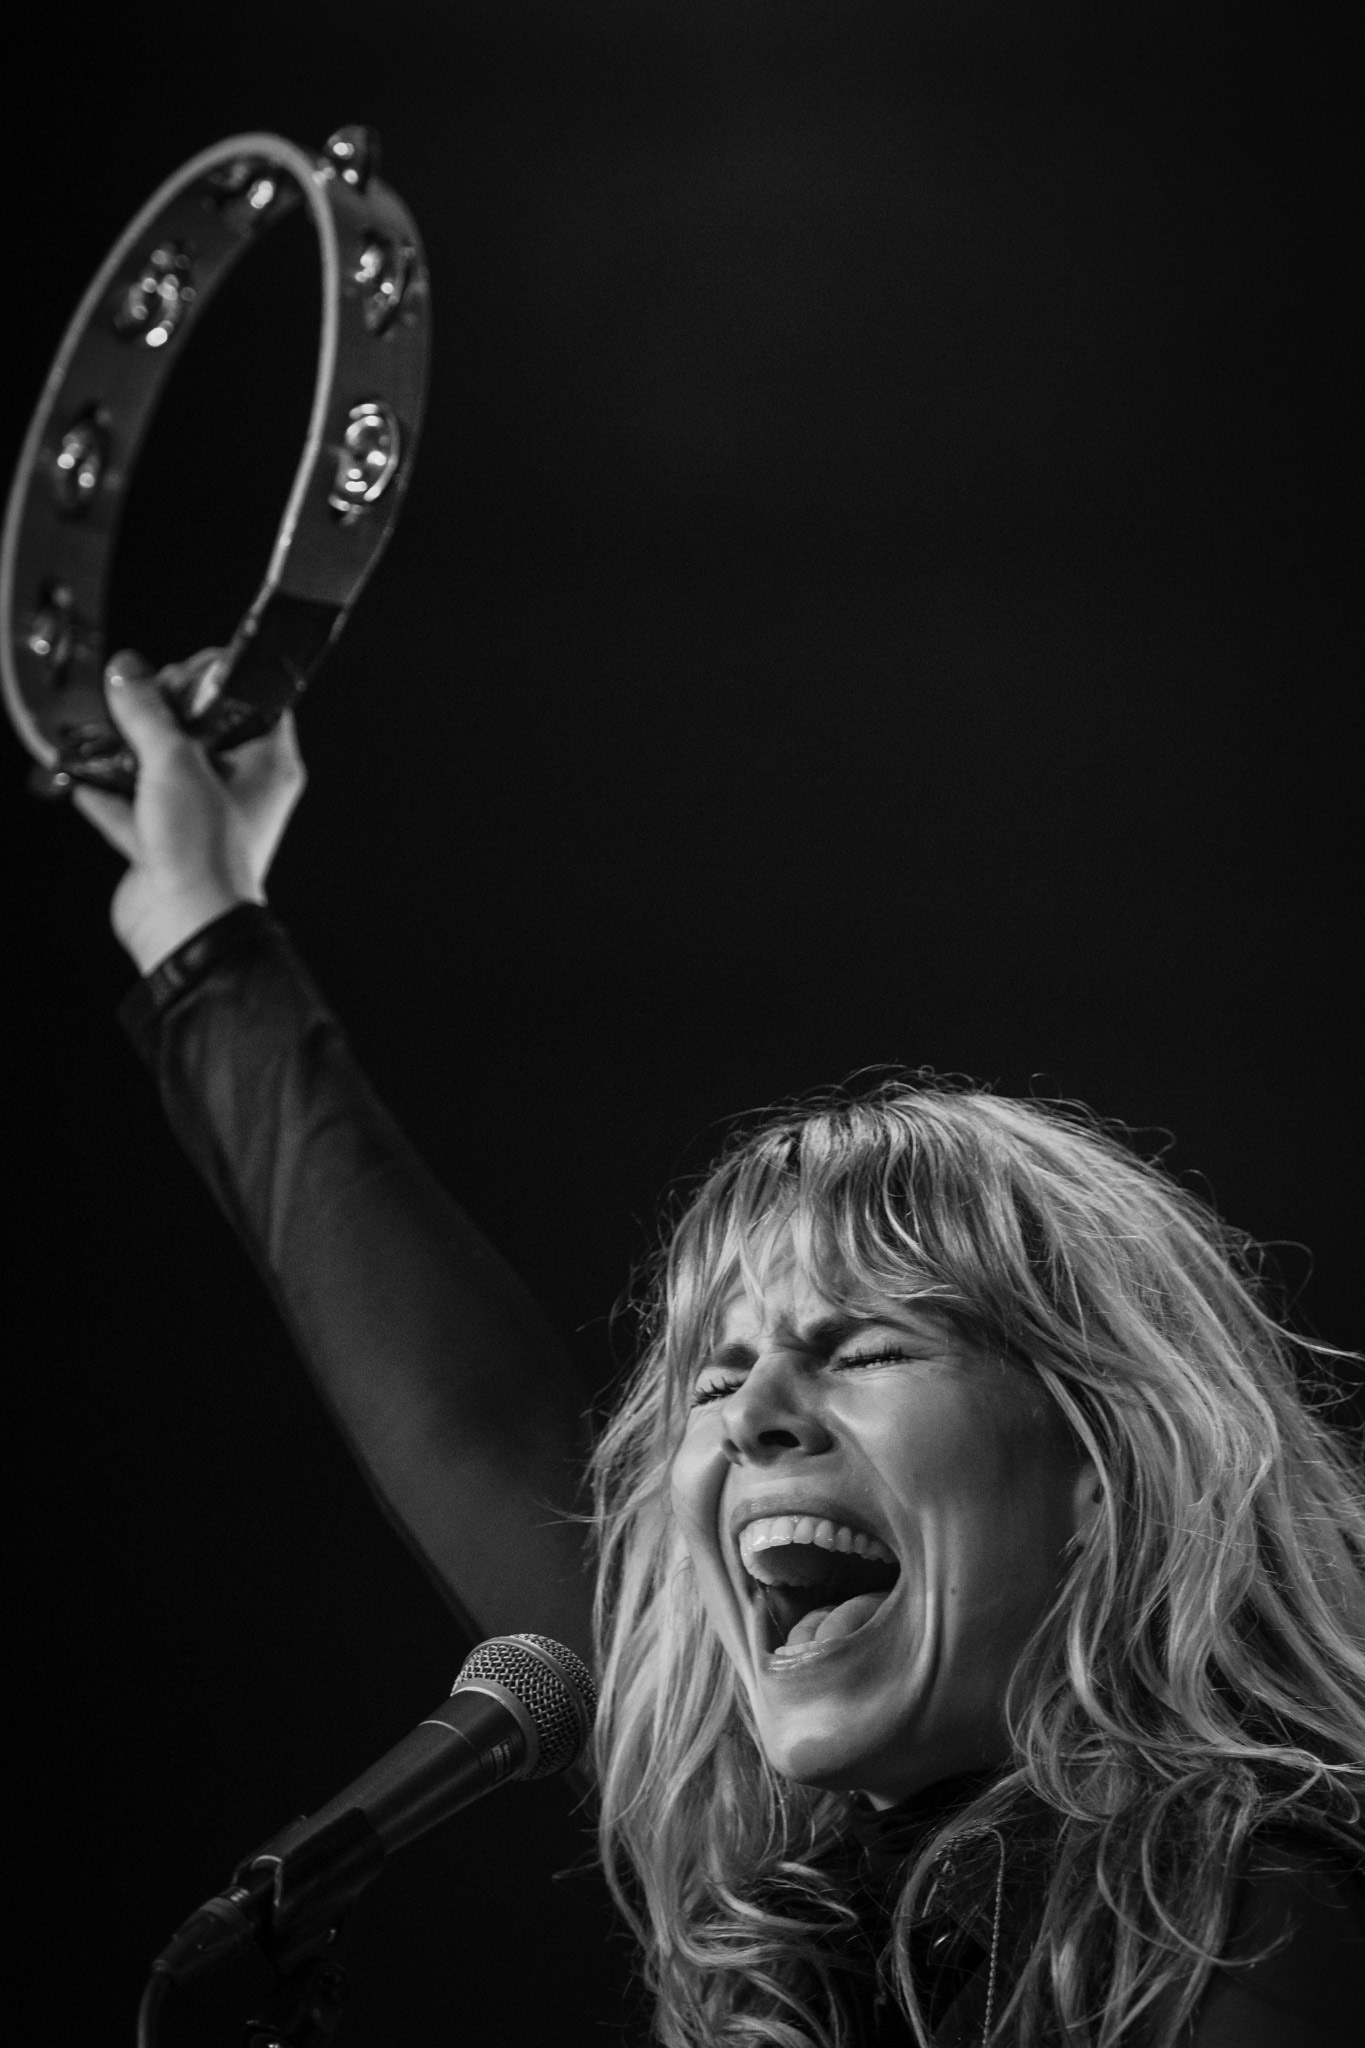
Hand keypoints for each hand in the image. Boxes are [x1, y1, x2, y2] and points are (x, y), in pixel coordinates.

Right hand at [73, 649, 306, 973]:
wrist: (184, 929)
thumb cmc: (206, 852)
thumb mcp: (174, 763)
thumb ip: (148, 713)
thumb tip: (128, 672)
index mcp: (268, 766)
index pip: (253, 701)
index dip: (217, 680)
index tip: (180, 674)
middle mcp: (241, 789)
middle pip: (201, 730)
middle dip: (162, 712)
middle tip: (136, 701)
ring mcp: (202, 817)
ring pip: (163, 767)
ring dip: (129, 750)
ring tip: (102, 727)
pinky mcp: (167, 843)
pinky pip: (133, 808)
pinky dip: (108, 793)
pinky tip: (81, 773)